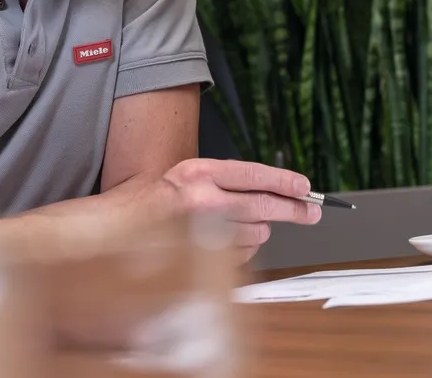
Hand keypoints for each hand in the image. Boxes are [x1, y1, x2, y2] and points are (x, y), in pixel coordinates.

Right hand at [159, 158, 321, 263]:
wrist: (120, 226)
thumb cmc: (157, 198)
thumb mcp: (191, 174)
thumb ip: (228, 180)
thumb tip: (276, 190)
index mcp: (200, 173)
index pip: (254, 174)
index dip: (285, 181)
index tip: (305, 188)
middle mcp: (202, 200)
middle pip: (263, 206)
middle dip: (293, 210)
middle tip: (311, 213)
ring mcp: (201, 233)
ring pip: (255, 233)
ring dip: (259, 230)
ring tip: (244, 224)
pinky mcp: (201, 258)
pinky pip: (242, 256)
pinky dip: (245, 250)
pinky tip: (231, 241)